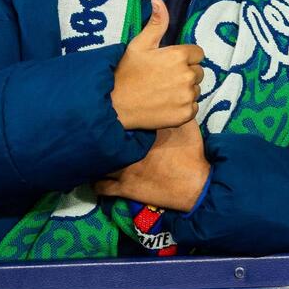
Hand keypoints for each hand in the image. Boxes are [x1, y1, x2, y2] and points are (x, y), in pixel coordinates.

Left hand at [94, 118, 210, 211]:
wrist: (195, 183)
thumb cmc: (192, 152)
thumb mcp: (186, 125)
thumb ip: (172, 113)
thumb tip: (164, 99)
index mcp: (141, 134)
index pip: (119, 121)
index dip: (112, 116)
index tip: (109, 113)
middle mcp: (128, 150)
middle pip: (102, 140)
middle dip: (97, 135)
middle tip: (95, 132)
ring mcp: (124, 170)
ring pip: (97, 163)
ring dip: (94, 157)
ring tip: (93, 153)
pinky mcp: (124, 188)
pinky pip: (100, 186)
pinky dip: (96, 181)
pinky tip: (97, 176)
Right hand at [110, 0, 204, 130]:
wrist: (115, 106)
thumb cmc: (127, 73)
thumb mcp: (139, 44)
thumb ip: (156, 23)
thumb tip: (159, 0)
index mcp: (179, 55)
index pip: (197, 53)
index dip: (185, 57)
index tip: (169, 64)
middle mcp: (188, 75)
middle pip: (198, 72)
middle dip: (185, 73)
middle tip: (164, 79)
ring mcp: (187, 96)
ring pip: (196, 90)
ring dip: (185, 91)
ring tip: (163, 92)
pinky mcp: (186, 114)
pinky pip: (193, 107)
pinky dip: (183, 107)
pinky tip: (166, 105)